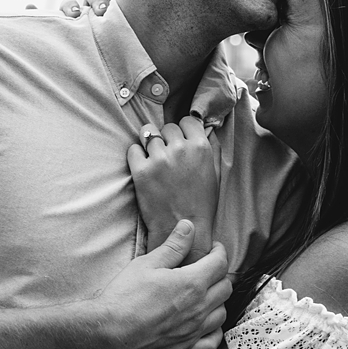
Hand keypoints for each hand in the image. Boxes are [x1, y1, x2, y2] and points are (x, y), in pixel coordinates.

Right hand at [88, 220, 231, 348]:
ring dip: (218, 301)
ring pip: (222, 313)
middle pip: (226, 288)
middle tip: (207, 269)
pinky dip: (213, 331)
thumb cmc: (124, 297)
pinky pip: (212, 341)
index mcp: (192, 283)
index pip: (220, 263)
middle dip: (219, 274)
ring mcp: (194, 332)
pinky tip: (204, 325)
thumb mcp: (146, 264)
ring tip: (204, 295)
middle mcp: (199, 308)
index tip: (213, 248)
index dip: (219, 251)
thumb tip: (188, 226)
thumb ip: (172, 246)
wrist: (108, 335)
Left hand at [127, 117, 218, 255]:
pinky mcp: (141, 170)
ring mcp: (159, 159)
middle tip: (168, 155)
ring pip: (148, 133)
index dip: (183, 129)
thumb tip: (201, 128)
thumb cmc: (201, 203)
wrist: (182, 228)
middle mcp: (180, 149)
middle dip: (167, 138)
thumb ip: (208, 148)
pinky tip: (144, 167)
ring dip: (150, 144)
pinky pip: (133, 149)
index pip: (187, 120)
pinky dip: (136, 155)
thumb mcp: (214, 172)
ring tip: (155, 159)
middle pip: (167, 127)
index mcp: (200, 147)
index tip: (181, 139)